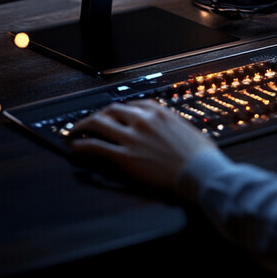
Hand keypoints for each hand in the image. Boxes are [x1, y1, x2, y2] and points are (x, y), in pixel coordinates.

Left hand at [69, 99, 218, 193]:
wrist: (201, 173)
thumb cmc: (202, 157)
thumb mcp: (189, 131)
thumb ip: (175, 127)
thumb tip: (174, 132)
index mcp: (159, 112)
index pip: (133, 104)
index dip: (120, 111)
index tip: (115, 115)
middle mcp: (143, 120)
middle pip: (112, 110)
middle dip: (99, 115)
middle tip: (92, 122)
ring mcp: (132, 137)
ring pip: (99, 124)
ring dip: (83, 126)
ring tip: (74, 131)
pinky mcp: (124, 157)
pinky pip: (96, 146)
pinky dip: (83, 145)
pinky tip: (76, 147)